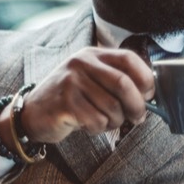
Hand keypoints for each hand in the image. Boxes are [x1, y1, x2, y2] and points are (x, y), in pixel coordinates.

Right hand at [3, 47, 155, 144]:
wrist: (33, 113)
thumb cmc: (70, 100)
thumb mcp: (91, 81)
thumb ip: (116, 81)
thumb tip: (150, 95)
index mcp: (92, 55)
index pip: (129, 59)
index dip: (145, 79)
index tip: (149, 95)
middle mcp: (81, 63)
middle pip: (123, 84)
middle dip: (136, 105)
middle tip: (138, 117)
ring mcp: (71, 81)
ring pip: (112, 107)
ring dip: (116, 121)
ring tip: (105, 122)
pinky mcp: (65, 102)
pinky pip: (97, 121)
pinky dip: (99, 129)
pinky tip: (88, 125)